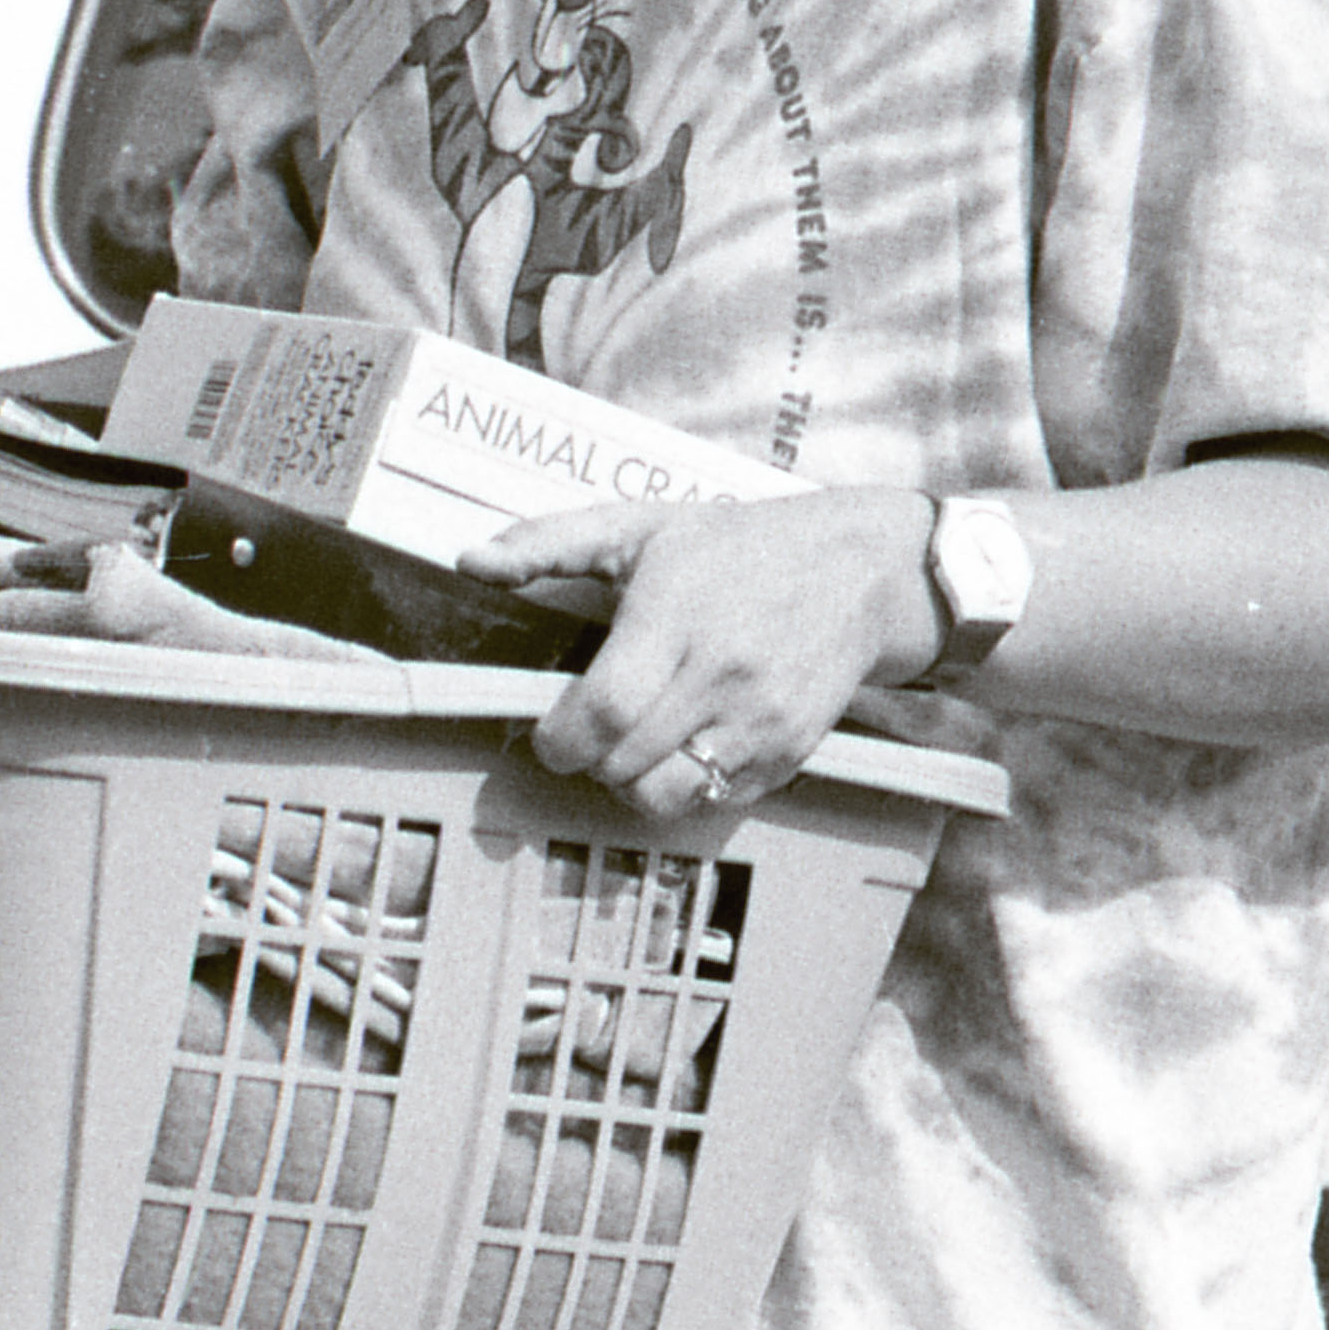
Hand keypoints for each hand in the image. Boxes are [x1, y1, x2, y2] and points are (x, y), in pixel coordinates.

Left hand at [454, 488, 932, 820]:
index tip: (551, 732)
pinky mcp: (788, 753)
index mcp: (676, 614)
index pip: (606, 709)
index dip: (562, 738)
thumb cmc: (736, 548)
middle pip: (625, 763)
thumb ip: (548, 542)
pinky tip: (684, 745)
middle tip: (590, 732)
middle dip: (588, 760)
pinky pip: (714, 802)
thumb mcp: (641, 527)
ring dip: (631, 784)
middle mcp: (722, 673)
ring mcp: (760, 720)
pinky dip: (684, 789)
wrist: (858, 573)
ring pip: (666, 797)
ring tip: (634, 746)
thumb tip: (470, 561)